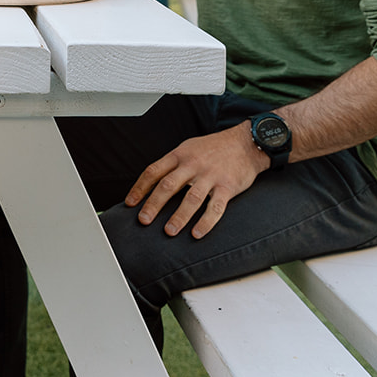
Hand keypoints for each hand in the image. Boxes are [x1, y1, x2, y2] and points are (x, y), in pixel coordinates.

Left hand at [123, 124, 267, 238]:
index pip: (153, 171)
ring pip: (192, 198)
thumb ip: (172, 165)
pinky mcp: (228, 186)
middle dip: (154, 204)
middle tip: (144, 220)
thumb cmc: (214, 148)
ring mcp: (210, 175)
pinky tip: (197, 233)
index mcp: (179, 155)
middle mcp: (193, 164)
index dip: (140, 188)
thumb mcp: (188, 148)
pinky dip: (206, 222)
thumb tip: (152, 184)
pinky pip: (216, 207)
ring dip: (179, 216)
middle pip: (168, 185)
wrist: (246, 142)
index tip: (130, 203)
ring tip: (169, 231)